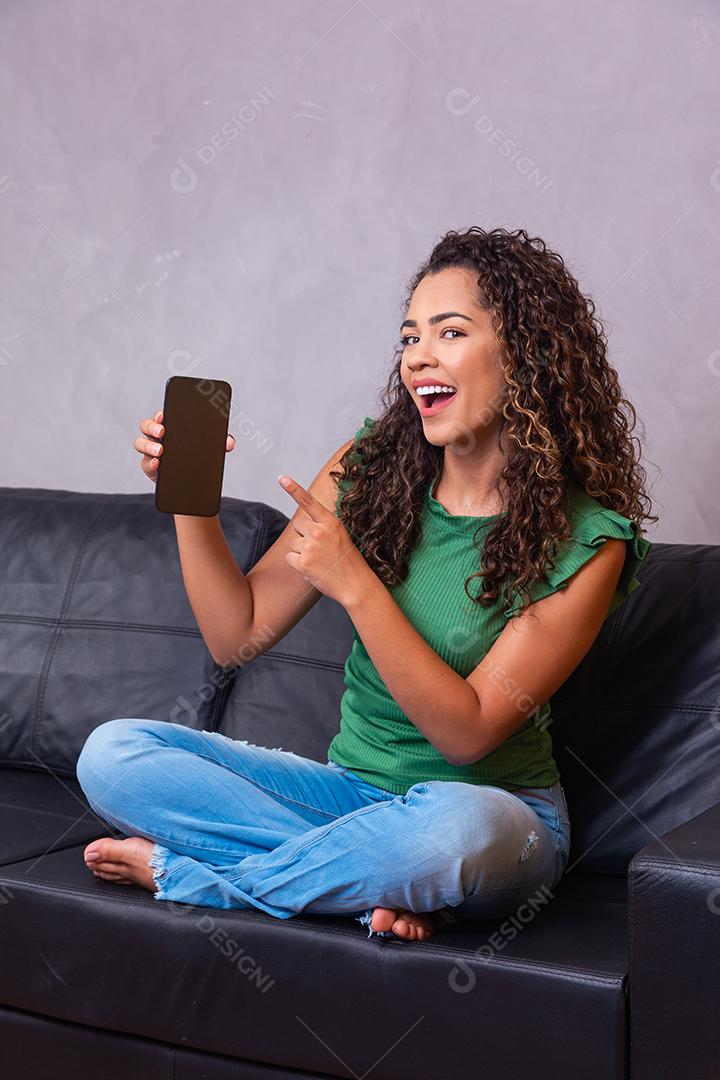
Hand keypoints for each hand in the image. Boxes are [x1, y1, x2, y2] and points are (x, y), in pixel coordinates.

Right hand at [134, 410, 235, 483]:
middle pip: (146, 426)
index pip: (160, 416)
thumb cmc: (197, 457)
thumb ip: (220, 442)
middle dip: (152, 427)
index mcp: (170, 428)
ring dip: (148, 445)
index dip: (159, 414)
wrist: (191, 483)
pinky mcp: (150, 468)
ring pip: (141, 443)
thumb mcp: (209, 448)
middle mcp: (157, 437)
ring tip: (161, 451)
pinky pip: (145, 464)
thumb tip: (229, 443)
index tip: (163, 415)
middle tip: (162, 431)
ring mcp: (151, 452)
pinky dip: (150, 463)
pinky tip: (157, 464)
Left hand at [277, 474, 370, 606]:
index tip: (281, 478)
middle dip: (304, 535)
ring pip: (293, 543)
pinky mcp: (302, 563)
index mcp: (331, 522)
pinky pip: (289, 558)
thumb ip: (323, 526)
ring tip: (320, 560)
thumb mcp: (341, 535)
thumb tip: (302, 524)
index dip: (293, 489)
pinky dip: (297, 564)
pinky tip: (313, 568)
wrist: (356, 584)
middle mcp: (319, 531)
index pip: (309, 502)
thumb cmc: (348, 561)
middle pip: (297, 525)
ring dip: (301, 552)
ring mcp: (310, 547)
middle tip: (320, 548)